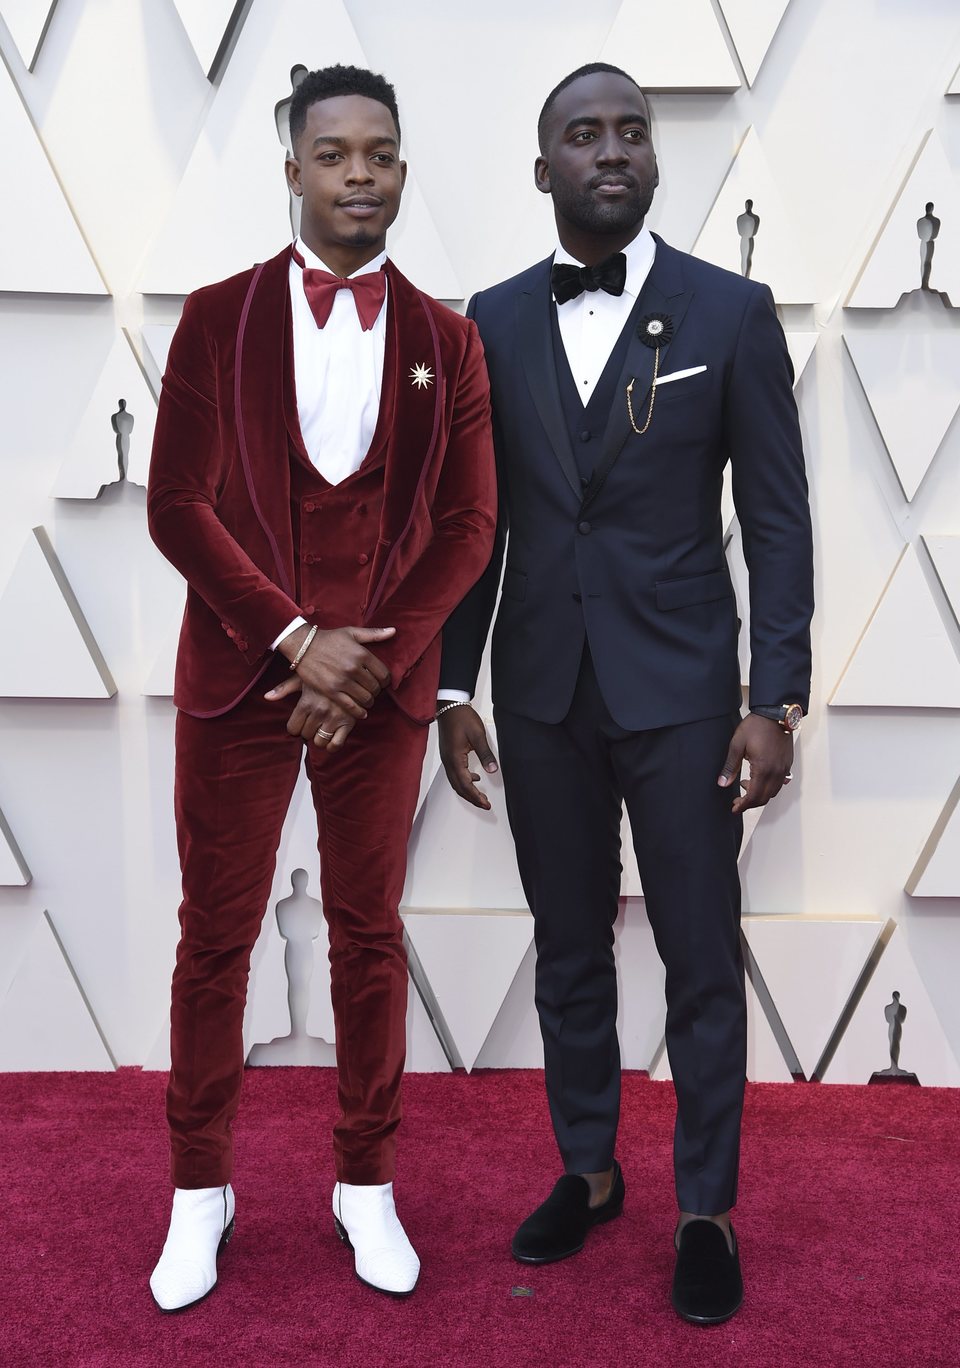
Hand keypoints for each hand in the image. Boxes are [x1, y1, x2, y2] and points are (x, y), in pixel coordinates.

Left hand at [267, 677, 356, 750]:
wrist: (352, 670)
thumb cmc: (326, 673)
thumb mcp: (304, 677)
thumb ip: (284, 688)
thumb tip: (267, 697)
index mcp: (306, 702)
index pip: (293, 728)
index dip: (296, 727)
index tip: (301, 722)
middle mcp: (319, 711)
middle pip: (306, 735)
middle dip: (308, 730)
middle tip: (314, 722)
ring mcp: (334, 718)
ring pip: (319, 742)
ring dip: (319, 738)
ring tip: (323, 728)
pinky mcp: (348, 723)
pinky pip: (336, 744)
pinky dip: (332, 746)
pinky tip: (332, 737)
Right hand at [268, 625, 394, 720]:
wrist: (303, 646)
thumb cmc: (329, 638)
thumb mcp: (352, 632)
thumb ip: (374, 634)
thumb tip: (394, 631)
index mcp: (362, 654)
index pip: (384, 674)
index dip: (386, 680)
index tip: (382, 682)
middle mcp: (354, 668)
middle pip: (376, 687)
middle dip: (377, 691)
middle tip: (373, 691)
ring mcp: (343, 681)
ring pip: (366, 698)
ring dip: (369, 701)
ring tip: (367, 699)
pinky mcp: (331, 691)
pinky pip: (351, 706)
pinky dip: (359, 712)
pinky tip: (362, 712)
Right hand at [438, 705, 498, 809]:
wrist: (449, 705)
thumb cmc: (462, 717)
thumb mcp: (477, 735)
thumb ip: (486, 754)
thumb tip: (493, 770)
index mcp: (455, 759)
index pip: (466, 785)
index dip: (476, 797)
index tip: (486, 804)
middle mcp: (448, 762)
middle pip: (459, 787)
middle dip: (472, 798)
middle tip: (484, 804)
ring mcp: (446, 759)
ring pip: (455, 782)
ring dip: (467, 791)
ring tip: (480, 796)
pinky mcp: (448, 754)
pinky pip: (455, 773)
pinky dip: (464, 781)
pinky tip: (474, 778)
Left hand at [717, 713, 792, 814]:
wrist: (775, 713)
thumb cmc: (756, 726)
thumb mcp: (737, 745)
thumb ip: (730, 766)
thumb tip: (723, 783)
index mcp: (763, 769)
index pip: (754, 796)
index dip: (743, 805)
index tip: (734, 808)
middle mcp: (776, 772)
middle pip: (764, 797)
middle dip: (750, 802)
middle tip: (738, 801)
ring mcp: (784, 768)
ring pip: (773, 791)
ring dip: (760, 794)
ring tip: (745, 784)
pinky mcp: (787, 763)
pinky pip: (780, 782)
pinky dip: (769, 786)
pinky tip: (760, 779)